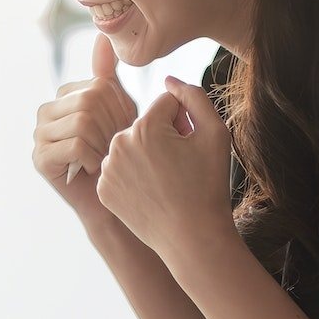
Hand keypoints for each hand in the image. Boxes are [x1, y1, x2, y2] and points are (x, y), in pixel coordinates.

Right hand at [31, 32, 137, 219]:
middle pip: (90, 102)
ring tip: (105, 157)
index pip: (99, 86)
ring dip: (104, 144)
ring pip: (83, 123)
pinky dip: (94, 158)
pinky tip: (94, 168)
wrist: (110, 197)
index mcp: (63, 94)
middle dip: (112, 127)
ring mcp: (39, 134)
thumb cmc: (117, 152)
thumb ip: (107, 74)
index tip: (122, 130)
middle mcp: (46, 111)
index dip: (120, 109)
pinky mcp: (39, 158)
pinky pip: (75, 145)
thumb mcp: (119, 108)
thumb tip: (102, 35)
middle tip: (114, 147)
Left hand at [96, 74, 234, 260]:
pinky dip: (134, 176)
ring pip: (131, 146)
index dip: (185, 122)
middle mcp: (119, 143)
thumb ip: (194, 96)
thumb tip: (168, 80)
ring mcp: (107, 168)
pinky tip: (150, 193)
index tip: (191, 147)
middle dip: (164, 137)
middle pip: (146, 125)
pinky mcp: (103, 189)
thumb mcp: (215, 134)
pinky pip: (120, 169)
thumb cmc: (208, 186)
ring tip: (165, 182)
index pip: (166, 104)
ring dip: (147, 155)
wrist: (191, 238)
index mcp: (145, 126)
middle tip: (180, 168)